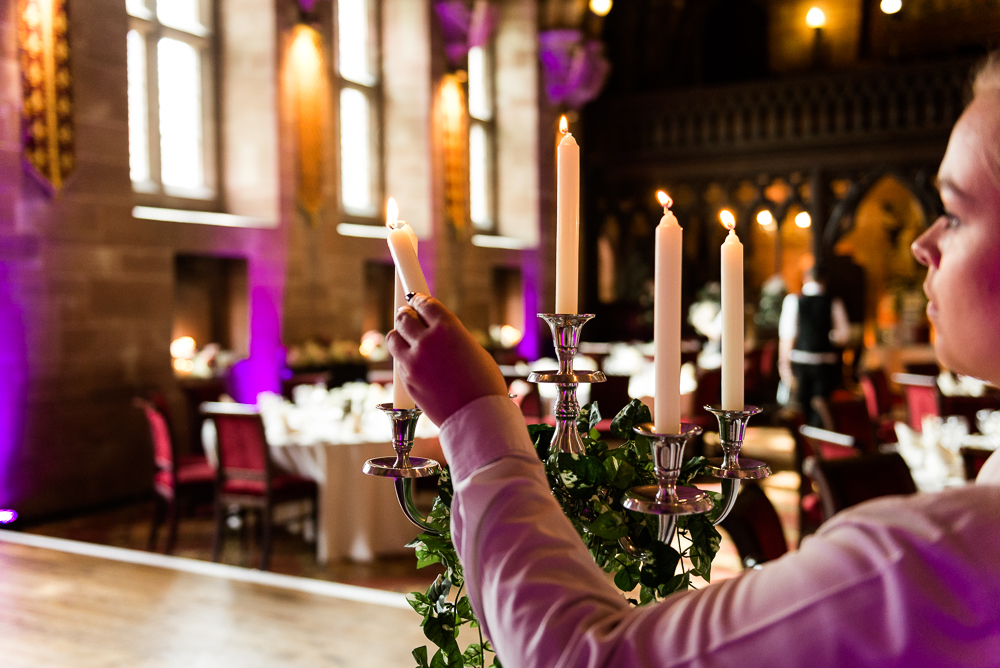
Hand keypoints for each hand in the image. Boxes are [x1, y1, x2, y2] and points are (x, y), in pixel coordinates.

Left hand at [386, 294, 507, 425]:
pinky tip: (414, 361)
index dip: (418, 299)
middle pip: (404, 317)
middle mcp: (427, 340)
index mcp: (448, 327)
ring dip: (399, 335)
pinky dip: (403, 358)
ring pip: (393, 337)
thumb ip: (450, 336)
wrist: (477, 418)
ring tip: (407, 339)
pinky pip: (397, 361)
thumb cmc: (484, 385)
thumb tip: (436, 332)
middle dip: (406, 314)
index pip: (424, 303)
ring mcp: (413, 361)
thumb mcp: (472, 350)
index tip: (416, 299)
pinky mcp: (406, 381)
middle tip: (408, 316)